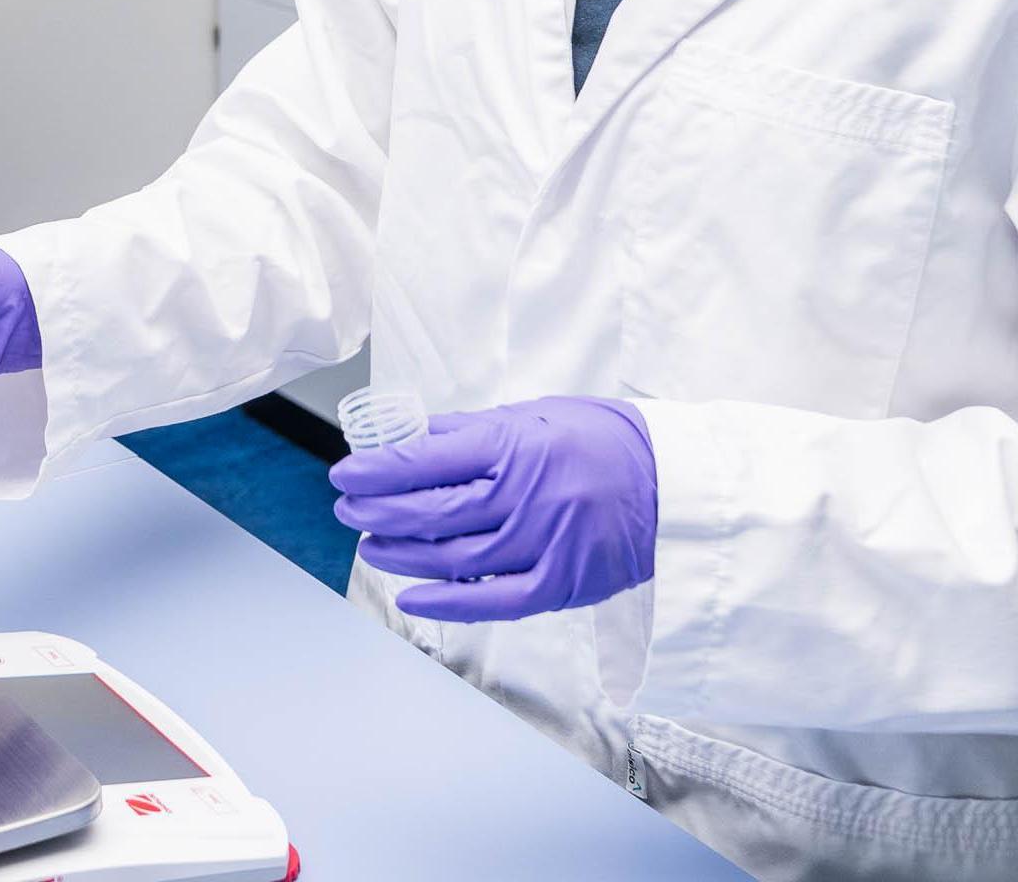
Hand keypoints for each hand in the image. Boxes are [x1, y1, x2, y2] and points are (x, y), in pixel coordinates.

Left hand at [329, 396, 656, 620]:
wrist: (672, 483)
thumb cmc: (601, 439)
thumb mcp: (535, 414)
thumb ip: (473, 430)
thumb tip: (414, 437)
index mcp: (515, 444)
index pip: (427, 459)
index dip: (378, 469)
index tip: (345, 471)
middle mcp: (524, 494)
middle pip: (432, 511)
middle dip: (378, 510)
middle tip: (347, 507)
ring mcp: (542, 543)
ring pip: (453, 557)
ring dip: (402, 554)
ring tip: (371, 544)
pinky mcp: (561, 583)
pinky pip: (493, 600)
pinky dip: (447, 602)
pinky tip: (411, 596)